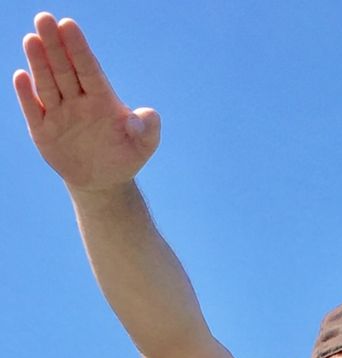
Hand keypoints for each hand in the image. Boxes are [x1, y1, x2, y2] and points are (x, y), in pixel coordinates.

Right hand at [13, 12, 159, 191]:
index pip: (88, 69)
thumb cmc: (125, 156)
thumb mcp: (144, 145)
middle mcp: (77, 100)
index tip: (69, 25)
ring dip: (39, 63)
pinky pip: (33, 110)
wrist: (103, 182)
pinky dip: (27, 95)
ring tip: (32, 39)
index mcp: (101, 97)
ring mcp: (58, 113)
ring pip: (47, 84)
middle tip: (45, 18)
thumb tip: (138, 118)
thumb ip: (148, 128)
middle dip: (55, 45)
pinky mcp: (42, 130)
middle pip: (65, 69)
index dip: (79, 49)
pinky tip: (21, 76)